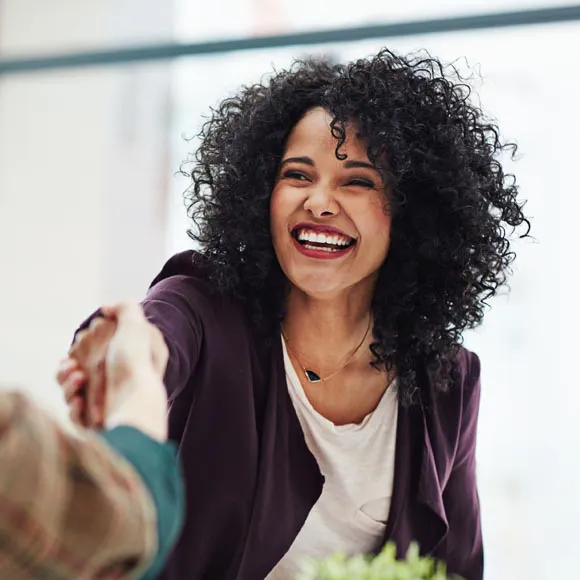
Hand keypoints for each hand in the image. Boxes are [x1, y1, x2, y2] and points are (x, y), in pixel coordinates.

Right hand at [57, 303, 168, 439]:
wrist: (135, 404)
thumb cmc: (135, 363)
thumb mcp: (136, 325)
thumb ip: (124, 308)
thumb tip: (106, 309)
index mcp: (127, 362)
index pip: (95, 351)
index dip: (84, 345)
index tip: (82, 340)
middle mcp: (117, 384)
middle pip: (77, 372)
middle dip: (67, 367)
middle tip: (72, 366)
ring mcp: (106, 405)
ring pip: (71, 393)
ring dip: (67, 384)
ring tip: (78, 378)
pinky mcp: (96, 424)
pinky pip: (75, 415)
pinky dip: (73, 407)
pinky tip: (80, 401)